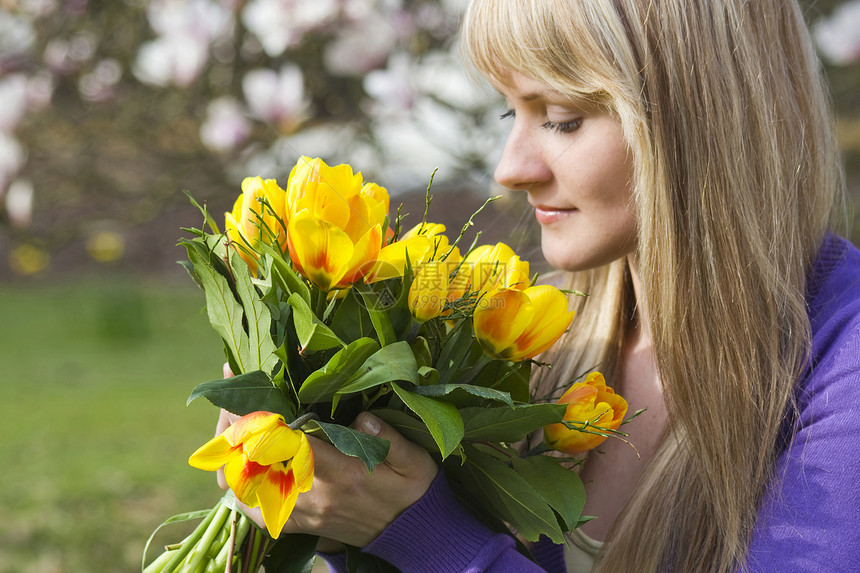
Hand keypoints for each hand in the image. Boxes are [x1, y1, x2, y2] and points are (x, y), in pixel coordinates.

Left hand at [215, 365, 438, 548]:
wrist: (412, 532)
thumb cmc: (412, 489)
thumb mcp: (415, 461)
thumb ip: (389, 439)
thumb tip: (361, 418)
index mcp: (342, 474)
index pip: (289, 446)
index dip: (260, 420)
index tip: (245, 395)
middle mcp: (315, 496)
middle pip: (257, 465)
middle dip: (235, 433)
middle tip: (229, 404)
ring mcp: (304, 513)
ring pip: (248, 489)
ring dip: (232, 458)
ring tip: (230, 427)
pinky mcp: (299, 524)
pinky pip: (255, 512)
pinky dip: (239, 487)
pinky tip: (239, 463)